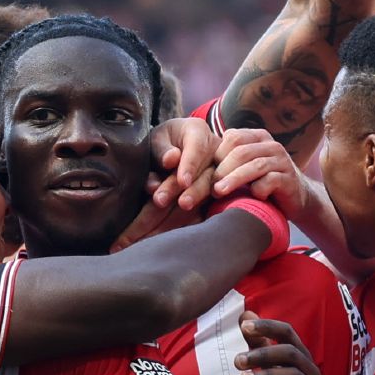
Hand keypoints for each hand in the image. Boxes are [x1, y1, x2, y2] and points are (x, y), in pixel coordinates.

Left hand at [112, 117, 219, 249]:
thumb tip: (170, 160)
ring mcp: (216, 178)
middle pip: (201, 177)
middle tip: (159, 201)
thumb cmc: (163, 141)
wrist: (174, 146)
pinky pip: (199, 214)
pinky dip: (182, 227)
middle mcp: (213, 155)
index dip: (189, 166)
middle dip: (179, 192)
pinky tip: (164, 239)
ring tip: (158, 225)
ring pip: (202, 197)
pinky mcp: (210, 199)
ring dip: (179, 213)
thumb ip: (162, 148)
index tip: (182, 180)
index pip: (197, 149)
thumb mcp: (159, 136)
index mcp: (199, 134)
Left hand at [212, 128, 313, 222]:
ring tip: (218, 192)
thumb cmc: (260, 183)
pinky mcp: (290, 179)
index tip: (204, 174)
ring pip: (255, 166)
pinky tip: (251, 197)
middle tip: (210, 187)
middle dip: (222, 170)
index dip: (216, 155)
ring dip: (234, 179)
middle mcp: (271, 145)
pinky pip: (271, 180)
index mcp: (257, 137)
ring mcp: (282, 161)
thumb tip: (193, 163)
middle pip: (241, 152)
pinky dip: (258, 189)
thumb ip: (226, 160)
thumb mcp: (243, 167)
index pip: (233, 137)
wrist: (294, 199)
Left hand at [239, 314, 351, 374]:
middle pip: (290, 353)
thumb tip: (245, 315)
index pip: (288, 333)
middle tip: (237, 361)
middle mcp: (310, 372)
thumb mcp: (277, 370)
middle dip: (263, 354)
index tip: (245, 326)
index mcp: (302, 358)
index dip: (268, 326)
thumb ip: (261, 345)